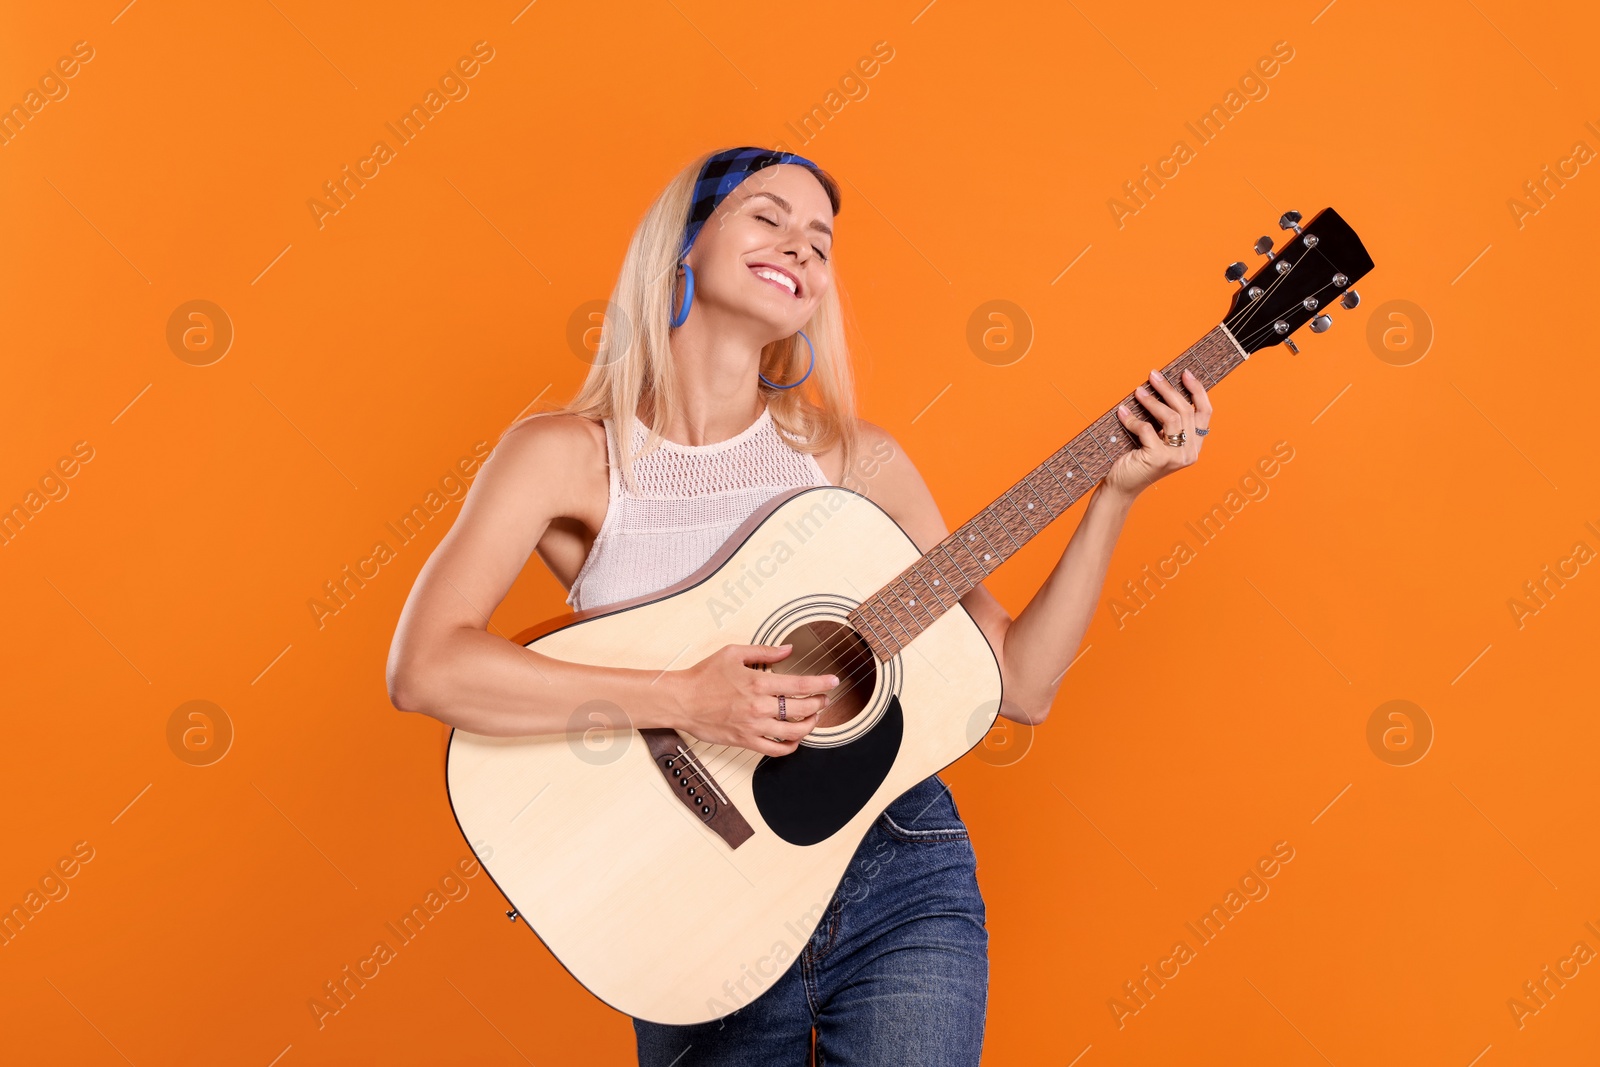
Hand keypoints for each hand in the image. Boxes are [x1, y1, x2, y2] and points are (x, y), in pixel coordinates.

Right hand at [672, 644, 837, 755]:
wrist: (681, 700)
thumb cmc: (703, 677)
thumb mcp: (733, 653)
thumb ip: (764, 651)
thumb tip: (786, 649)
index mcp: (758, 683)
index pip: (800, 684)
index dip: (822, 683)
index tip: (833, 682)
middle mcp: (759, 706)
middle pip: (803, 708)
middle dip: (820, 703)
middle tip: (824, 699)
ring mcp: (753, 726)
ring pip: (794, 732)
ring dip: (810, 725)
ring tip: (813, 718)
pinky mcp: (745, 741)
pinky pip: (775, 750)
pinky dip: (790, 746)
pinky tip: (794, 740)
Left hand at [1104, 367, 1212, 498]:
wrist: (1122, 487)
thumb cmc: (1138, 461)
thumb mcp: (1158, 440)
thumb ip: (1167, 422)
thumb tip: (1161, 387)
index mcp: (1194, 446)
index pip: (1205, 413)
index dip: (1197, 391)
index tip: (1185, 374)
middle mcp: (1190, 452)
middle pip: (1186, 411)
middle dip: (1169, 389)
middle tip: (1153, 376)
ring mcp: (1176, 457)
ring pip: (1170, 417)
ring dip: (1152, 401)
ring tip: (1138, 391)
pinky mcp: (1159, 458)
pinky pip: (1146, 429)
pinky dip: (1132, 419)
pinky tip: (1122, 413)